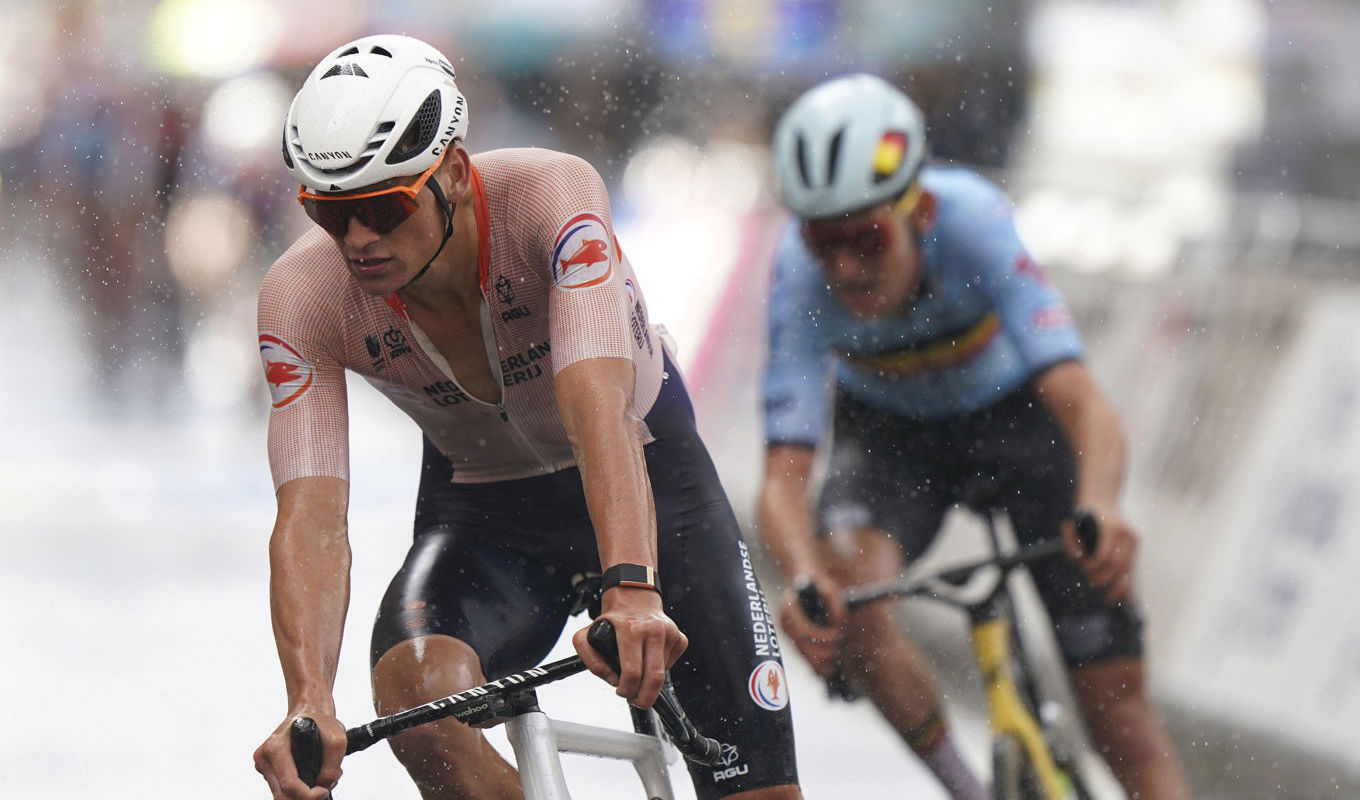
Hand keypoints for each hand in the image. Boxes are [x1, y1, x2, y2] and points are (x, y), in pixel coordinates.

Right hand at [253, 711, 346, 799]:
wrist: (309, 711)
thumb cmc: (320, 721)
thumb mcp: (337, 740)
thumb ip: (332, 767)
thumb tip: (323, 786)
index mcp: (276, 748)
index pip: (289, 784)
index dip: (309, 795)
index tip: (323, 792)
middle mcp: (265, 757)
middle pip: (282, 795)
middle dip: (305, 797)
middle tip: (322, 790)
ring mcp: (264, 764)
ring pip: (282, 794)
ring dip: (302, 794)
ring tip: (320, 781)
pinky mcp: (268, 770)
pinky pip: (281, 788)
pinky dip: (298, 789)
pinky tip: (311, 777)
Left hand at [574, 587, 686, 708]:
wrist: (635, 599)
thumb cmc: (614, 620)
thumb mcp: (587, 635)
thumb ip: (590, 660)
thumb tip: (611, 679)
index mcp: (631, 629)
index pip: (632, 672)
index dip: (626, 690)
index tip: (621, 692)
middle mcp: (653, 630)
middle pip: (655, 678)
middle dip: (644, 698)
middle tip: (636, 700)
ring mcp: (670, 634)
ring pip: (663, 674)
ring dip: (650, 683)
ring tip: (639, 676)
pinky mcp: (680, 638)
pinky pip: (671, 666)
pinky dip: (660, 670)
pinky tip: (650, 660)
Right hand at [778, 574, 845, 676]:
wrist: (803, 582)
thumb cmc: (817, 585)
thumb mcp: (828, 590)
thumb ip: (834, 606)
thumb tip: (839, 626)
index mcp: (789, 606)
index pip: (803, 629)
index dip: (821, 636)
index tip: (837, 635)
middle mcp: (785, 620)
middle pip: (801, 645)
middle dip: (820, 652)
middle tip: (836, 652)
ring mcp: (787, 630)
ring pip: (802, 652)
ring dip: (818, 661)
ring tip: (833, 663)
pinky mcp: (792, 638)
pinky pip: (802, 655)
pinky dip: (814, 664)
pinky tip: (826, 670)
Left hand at [1063, 505, 1136, 602]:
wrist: (1100, 500)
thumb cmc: (1082, 516)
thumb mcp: (1072, 524)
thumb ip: (1071, 542)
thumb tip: (1078, 559)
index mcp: (1109, 527)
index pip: (1103, 556)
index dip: (1092, 567)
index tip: (1084, 569)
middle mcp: (1124, 533)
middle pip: (1115, 566)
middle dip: (1102, 577)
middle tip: (1091, 581)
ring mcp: (1132, 539)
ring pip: (1127, 569)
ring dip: (1115, 585)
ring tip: (1108, 597)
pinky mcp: (1135, 544)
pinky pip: (1132, 567)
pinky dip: (1128, 584)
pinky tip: (1123, 598)